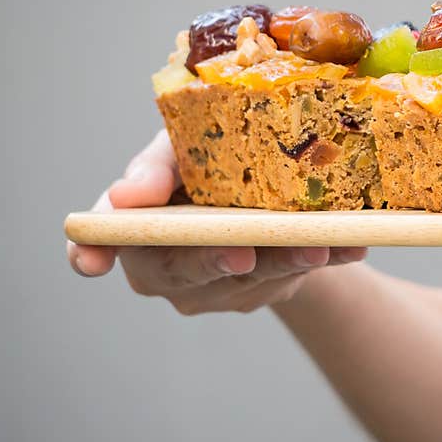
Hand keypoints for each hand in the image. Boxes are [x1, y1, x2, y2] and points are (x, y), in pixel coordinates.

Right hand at [67, 129, 366, 313]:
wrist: (262, 191)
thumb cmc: (204, 161)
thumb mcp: (182, 148)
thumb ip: (159, 167)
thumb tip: (130, 194)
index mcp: (135, 227)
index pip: (100, 241)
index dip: (89, 251)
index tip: (89, 261)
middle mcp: (167, 268)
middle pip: (185, 268)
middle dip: (216, 260)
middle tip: (240, 253)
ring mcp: (214, 291)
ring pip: (249, 279)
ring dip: (285, 260)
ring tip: (318, 245)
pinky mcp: (260, 293)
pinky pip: (292, 278)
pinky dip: (325, 259)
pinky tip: (352, 246)